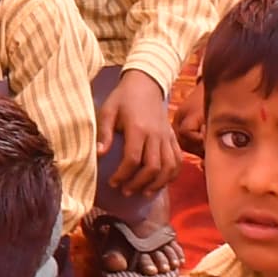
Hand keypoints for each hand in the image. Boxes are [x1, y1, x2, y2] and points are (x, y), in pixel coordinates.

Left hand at [99, 69, 179, 195]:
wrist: (146, 84)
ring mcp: (167, 137)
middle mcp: (156, 135)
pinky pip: (178, 160)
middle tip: (125, 191)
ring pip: (169, 167)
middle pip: (153, 167)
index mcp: (138, 128)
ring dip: (157, 183)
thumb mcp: (108, 110)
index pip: (133, 159)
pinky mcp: (173, 137)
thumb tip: (98, 155)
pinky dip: (172, 175)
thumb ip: (104, 132)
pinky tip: (162, 183)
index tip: (112, 183)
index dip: (123, 175)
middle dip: (139, 183)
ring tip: (144, 192)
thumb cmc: (123, 98)